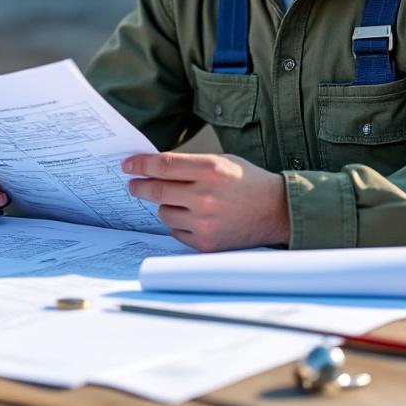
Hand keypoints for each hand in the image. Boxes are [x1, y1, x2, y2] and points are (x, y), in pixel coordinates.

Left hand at [124, 152, 290, 251]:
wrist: (277, 211)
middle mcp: (205, 196)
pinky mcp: (206, 243)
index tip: (128, 166)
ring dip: (167, 206)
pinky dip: (180, 224)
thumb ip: (189, 165)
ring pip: (164, 213)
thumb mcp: (221, 162)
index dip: (141, 165)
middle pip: (157, 191)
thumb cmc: (247, 182)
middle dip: (139, 187)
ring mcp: (205, 222)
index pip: (163, 166)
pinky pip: (176, 231)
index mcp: (210, 170)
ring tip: (184, 202)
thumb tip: (153, 169)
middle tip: (133, 185)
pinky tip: (195, 217)